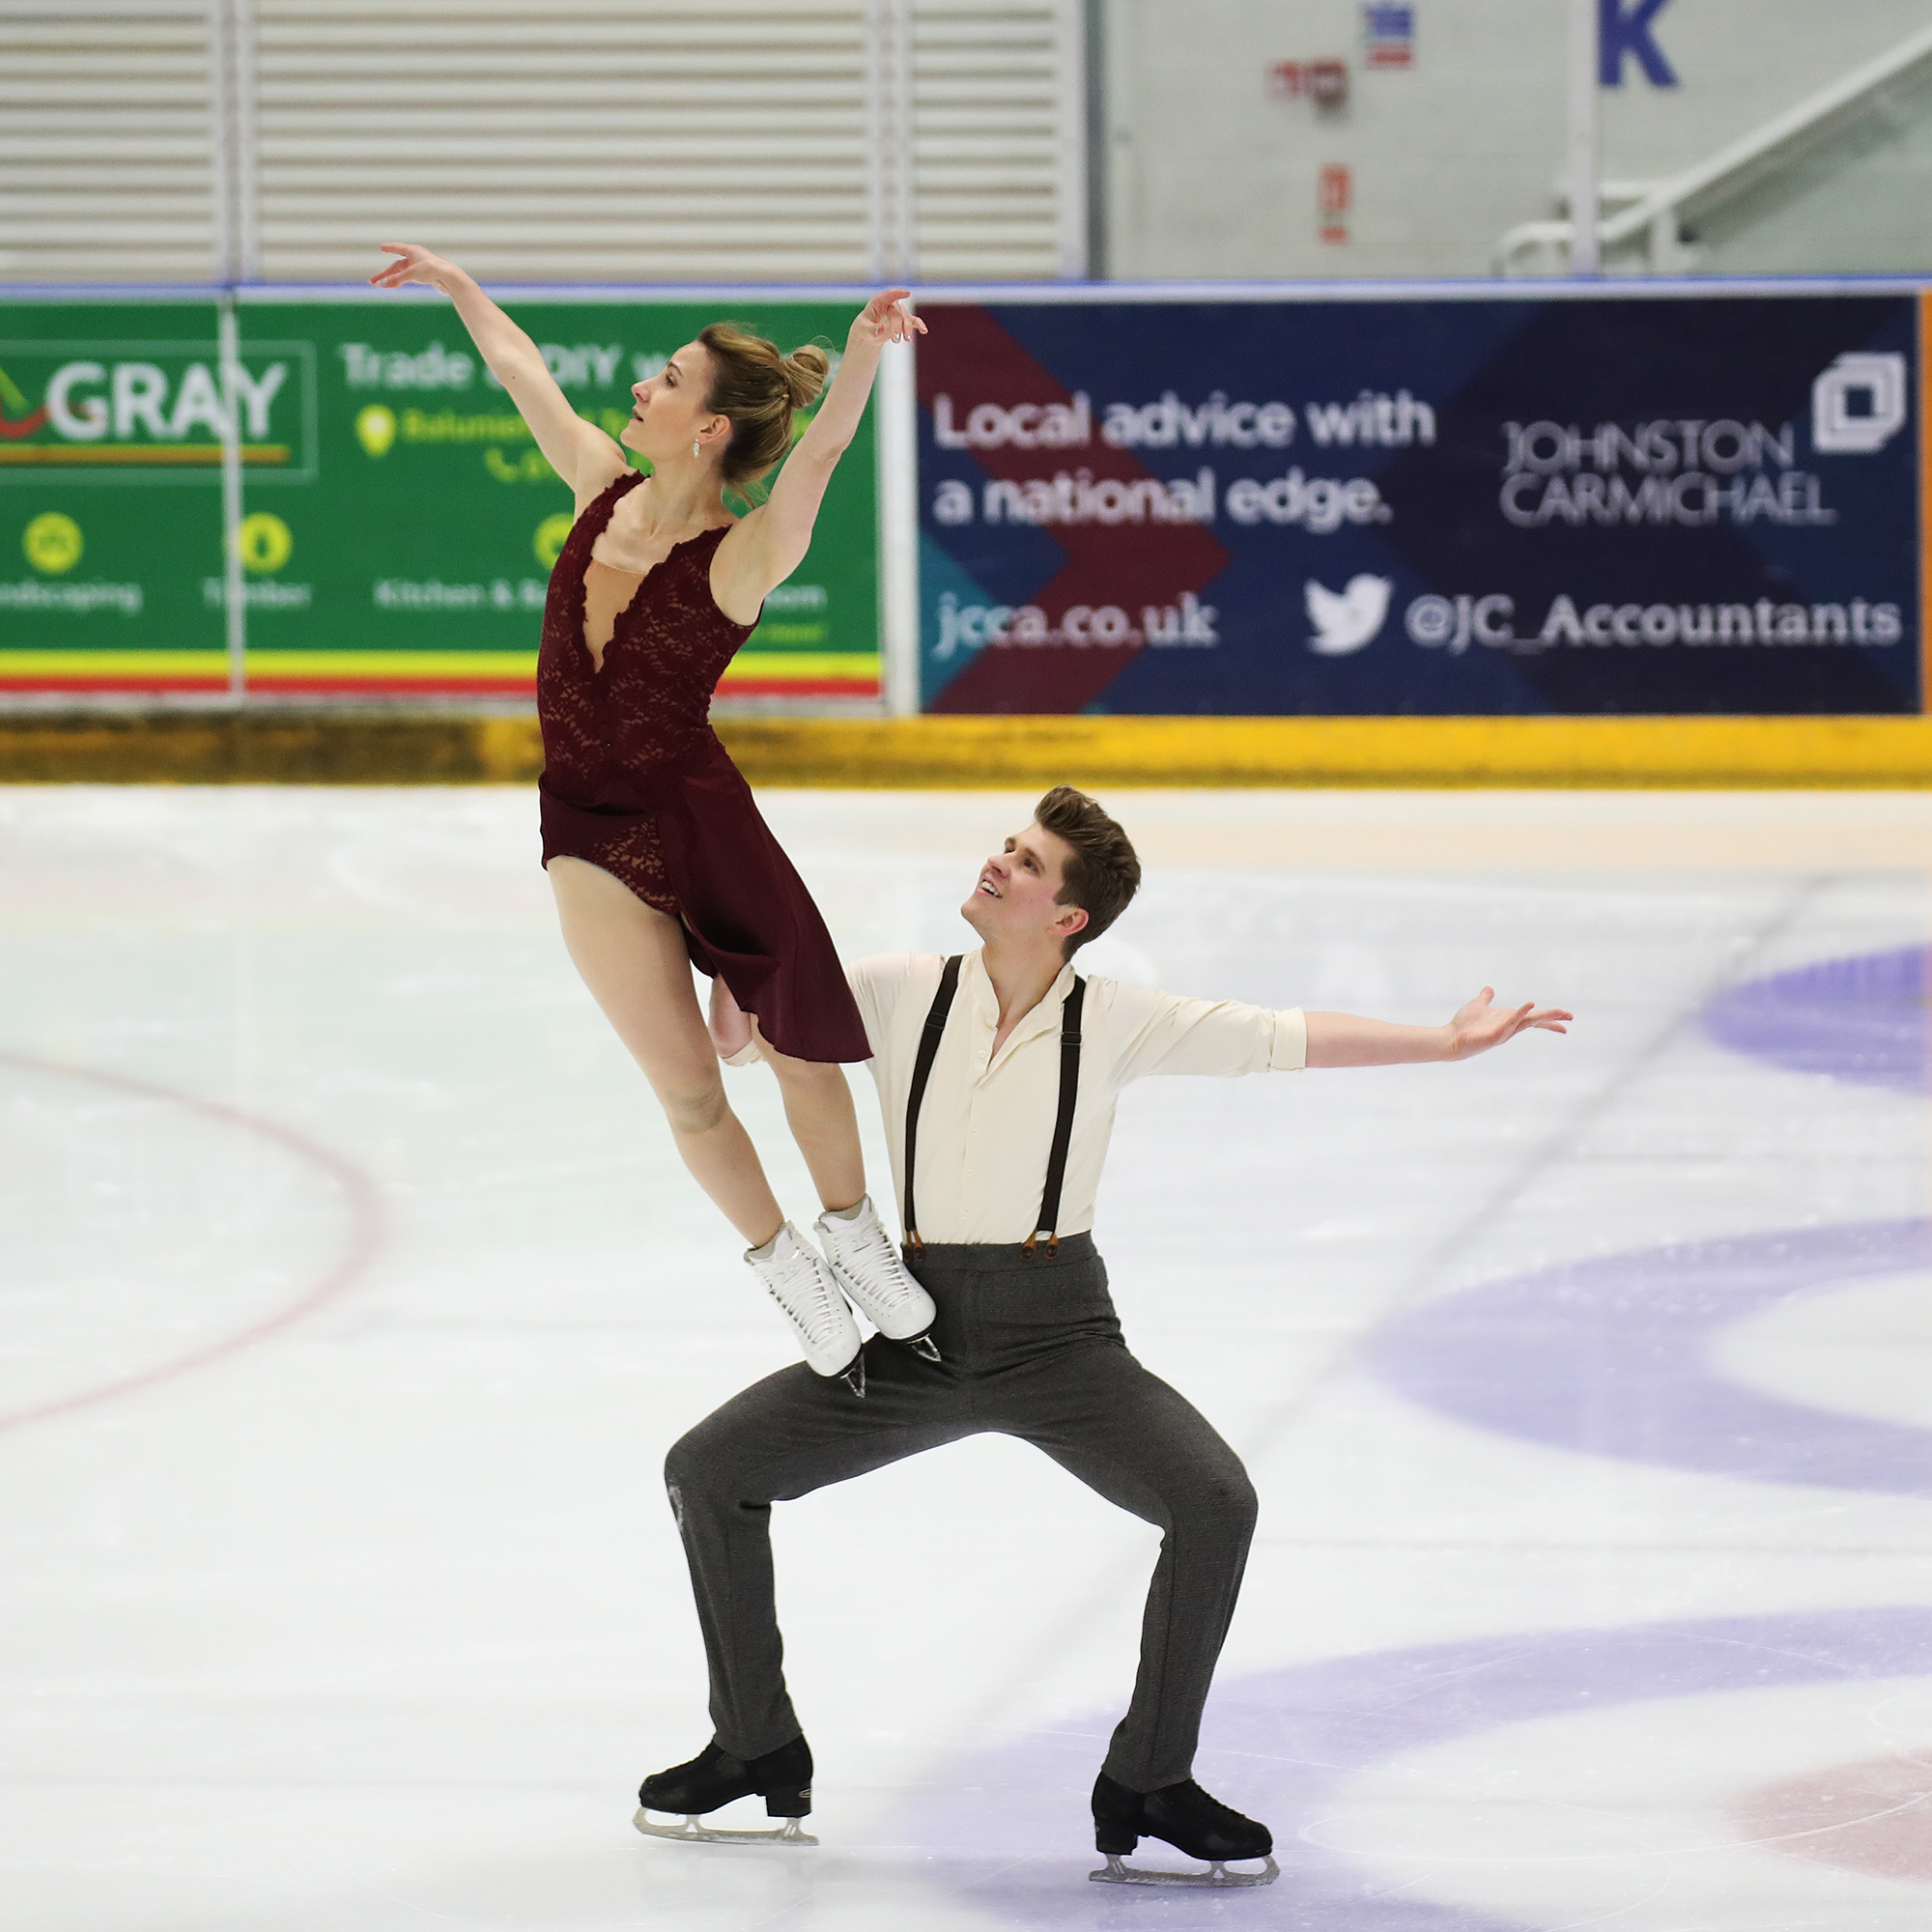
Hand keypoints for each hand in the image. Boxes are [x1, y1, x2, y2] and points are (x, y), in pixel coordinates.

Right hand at [368, 243, 462, 292]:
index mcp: (413, 251)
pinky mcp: (428, 277)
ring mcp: (422, 267)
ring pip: (404, 273)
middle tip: (373, 281)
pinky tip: (399, 284)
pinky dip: (402, 281)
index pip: (398, 248)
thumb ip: (395, 279)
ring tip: (382, 285)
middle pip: (398, 266)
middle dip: (385, 274)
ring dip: (393, 279)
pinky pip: (411, 278)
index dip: (390, 248)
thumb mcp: (411, 274)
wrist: (450, 278)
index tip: (382, 247)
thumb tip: (381, 285)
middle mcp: (417, 257)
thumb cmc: (432, 271)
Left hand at [848, 288, 925, 350]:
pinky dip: (919, 325)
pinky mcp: (904, 321)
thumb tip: (881, 329)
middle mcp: (890, 305)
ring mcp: (898, 312)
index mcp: (878, 302)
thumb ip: (872, 330)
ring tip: (907, 340)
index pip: (889, 295)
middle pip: (898, 312)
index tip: (907, 293)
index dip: (898, 293)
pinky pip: (914, 321)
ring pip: (906, 318)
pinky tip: (924, 330)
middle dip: (898, 326)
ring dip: (907, 329)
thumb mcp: (864, 330)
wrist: (868, 333)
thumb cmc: (865, 328)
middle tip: (895, 339)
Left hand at [1443, 988, 1571, 1059]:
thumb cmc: (1464, 1025)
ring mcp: (1504, 1032)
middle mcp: (1510, 1027)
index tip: (1566, 1017)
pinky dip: (1520, 1014)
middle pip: (1535, 1021)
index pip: (1533, 1019)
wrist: (1451, 1038)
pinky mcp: (1495, 1035)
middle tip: (1570, 1017)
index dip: (1549, 1018)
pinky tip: (1529, 1005)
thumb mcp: (1478, 1006)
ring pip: (1528, 1022)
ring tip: (1560, 1012)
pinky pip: (1510, 1022)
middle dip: (1553, 1019)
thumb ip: (1485, 998)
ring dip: (1543, 1016)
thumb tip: (1489, 989)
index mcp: (1508, 1020)